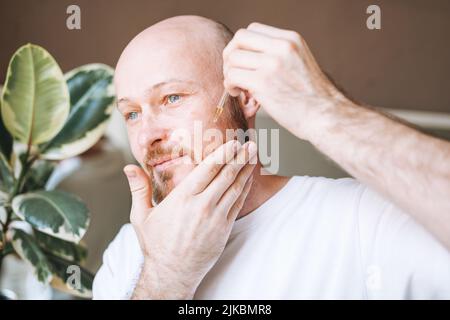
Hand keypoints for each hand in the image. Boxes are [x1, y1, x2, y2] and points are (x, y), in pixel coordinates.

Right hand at [124, 140, 256, 298]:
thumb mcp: (141, 216)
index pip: (208, 169)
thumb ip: (139, 189)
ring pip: (235, 188)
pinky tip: (248, 179)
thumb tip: (128, 167)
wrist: (172, 273)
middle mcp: (202, 206)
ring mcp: (216, 218)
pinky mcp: (224, 229)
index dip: (223, 154)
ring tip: (253, 156)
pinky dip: (245, 189)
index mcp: (183, 198)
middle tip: (250, 143)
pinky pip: (238, 204)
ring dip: (246, 170)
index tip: (233, 142)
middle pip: (226, 175)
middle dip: (239, 157)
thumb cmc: (156, 244)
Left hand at [223, 22, 349, 139]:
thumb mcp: (299, 64)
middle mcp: (282, 47)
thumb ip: (277, 56)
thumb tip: (248, 59)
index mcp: (291, 40)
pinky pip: (233, 76)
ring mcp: (272, 64)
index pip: (253, 29)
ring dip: (229, 73)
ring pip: (233, 58)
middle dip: (230, 55)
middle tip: (234, 72)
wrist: (325, 116)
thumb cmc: (311, 98)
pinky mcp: (263, 83)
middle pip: (240, 38)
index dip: (242, 45)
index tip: (243, 62)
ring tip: (238, 87)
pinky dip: (230, 84)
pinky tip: (238, 93)